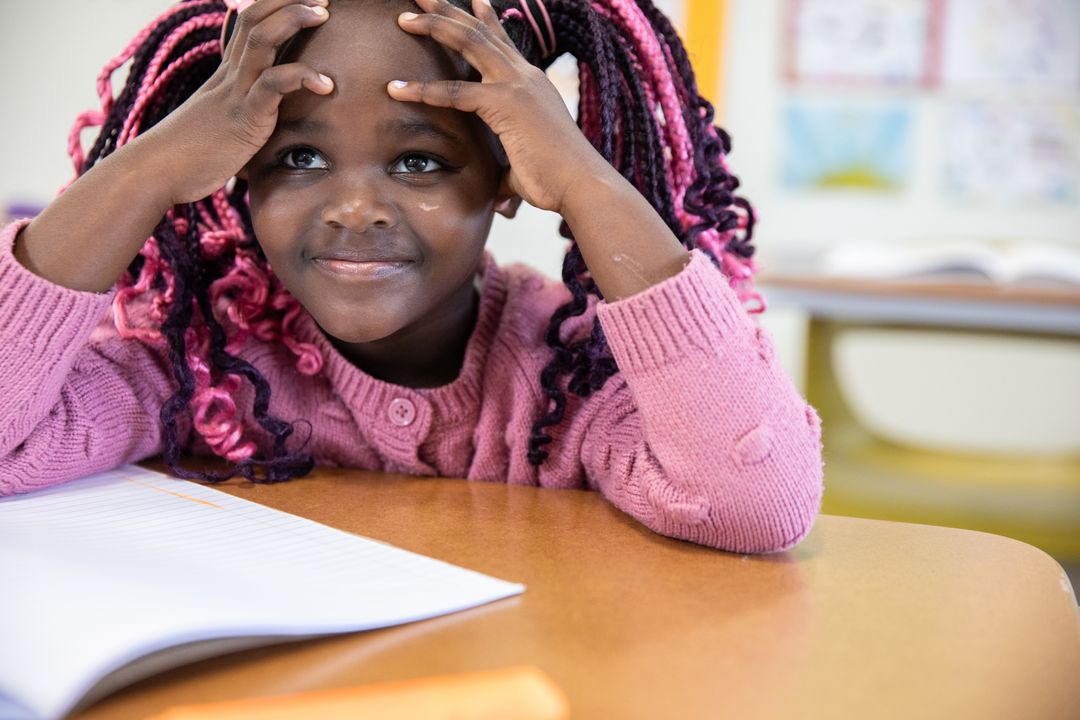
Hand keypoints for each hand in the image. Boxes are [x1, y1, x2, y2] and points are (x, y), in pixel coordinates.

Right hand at [138, 0, 333, 204]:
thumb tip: (261, 112)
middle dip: (289, 1)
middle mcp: (229, 75)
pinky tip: (325, 84)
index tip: (306, 0)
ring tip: (323, 13)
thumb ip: (238, 110)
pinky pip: (271, 86)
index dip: (277, 6)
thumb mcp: (218, 122)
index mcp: (225, 74)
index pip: (249, 23)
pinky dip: (300, 77)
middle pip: (255, 19)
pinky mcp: (243, 118)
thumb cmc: (189, 154)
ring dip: (293, 19)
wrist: (155, 172)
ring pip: (261, 40)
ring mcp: (234, 93)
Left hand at [388, 0, 606, 214]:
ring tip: (403, 19)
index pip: (503, 41)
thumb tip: (500, 199)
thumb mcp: (526, 167)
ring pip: (469, 42)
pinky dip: (423, 90)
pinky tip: (397, 89)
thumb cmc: (557, 182)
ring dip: (434, 27)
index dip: (486, 17)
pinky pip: (454, 92)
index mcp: (532, 83)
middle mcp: (525, 75)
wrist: (580, 184)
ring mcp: (516, 84)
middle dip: (448, 10)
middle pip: (481, 31)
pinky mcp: (505, 104)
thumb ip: (507, 175)